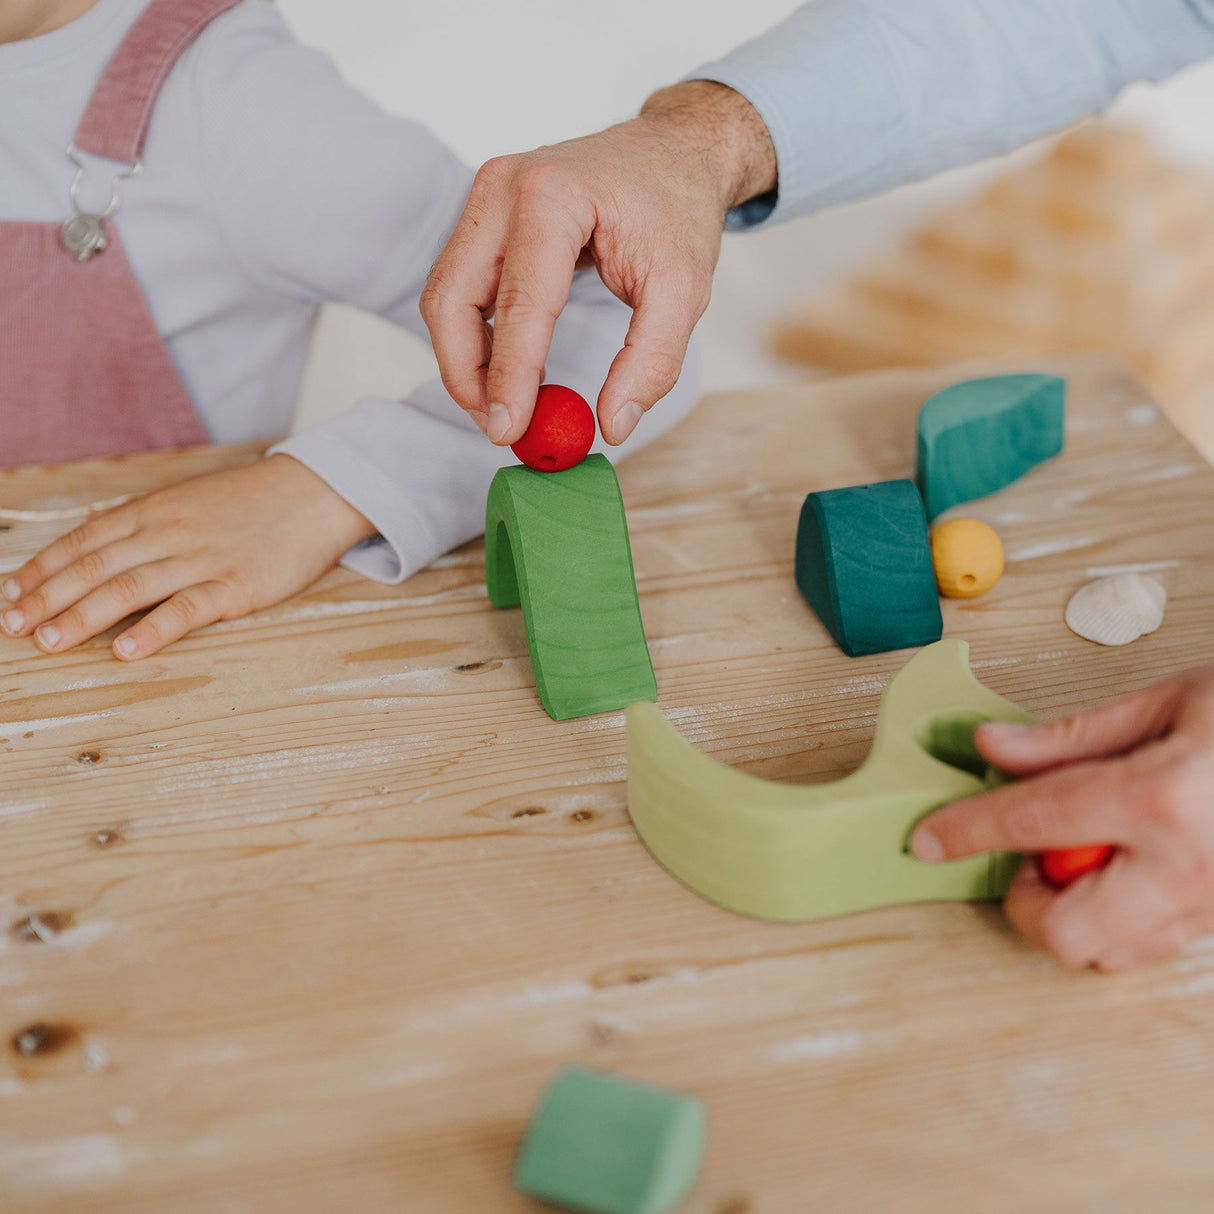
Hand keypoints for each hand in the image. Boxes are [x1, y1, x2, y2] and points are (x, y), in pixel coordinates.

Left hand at [0, 455, 374, 658]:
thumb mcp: (189, 497)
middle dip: (48, 597)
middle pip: (96, 566)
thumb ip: (140, 515)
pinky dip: (152, 630)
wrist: (315, 494)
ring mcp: (202, 560)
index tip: (12, 593)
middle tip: (13, 626)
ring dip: (83, 616)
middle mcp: (170, 532)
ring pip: (129, 588)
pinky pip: (187, 609)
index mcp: (156, 511)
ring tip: (50, 643)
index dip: (44, 568)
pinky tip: (124, 650)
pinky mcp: (236, 586)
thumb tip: (91, 524)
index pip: (85, 540)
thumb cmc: (253, 500)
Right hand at [420, 80, 776, 447]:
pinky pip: (459, 287)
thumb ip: (651, 361)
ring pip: (445, 297)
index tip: (510, 429)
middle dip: (467, 374)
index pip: (518, 302)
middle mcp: (504, 188)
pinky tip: (509, 370)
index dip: (508, 374)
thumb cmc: (676, 208)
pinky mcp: (483, 217)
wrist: (671, 153)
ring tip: (508, 406)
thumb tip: (611, 424)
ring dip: (465, 361)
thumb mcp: (685, 289)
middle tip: (501, 427)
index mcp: (553, 196)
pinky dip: (475, 337)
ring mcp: (486, 198)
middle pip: (451, 298)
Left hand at [911, 672, 1213, 970]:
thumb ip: (1072, 737)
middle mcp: (1190, 866)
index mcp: (1163, 797)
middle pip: (1065, 932)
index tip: (926, 839)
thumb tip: (993, 750)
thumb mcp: (1171, 700)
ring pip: (1109, 954)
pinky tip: (1129, 866)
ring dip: (1074, 912)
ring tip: (1089, 851)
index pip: (1033, 821)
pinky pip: (1153, 946)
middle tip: (1031, 850)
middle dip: (1027, 900)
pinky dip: (1120, 918)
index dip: (966, 831)